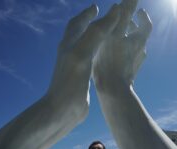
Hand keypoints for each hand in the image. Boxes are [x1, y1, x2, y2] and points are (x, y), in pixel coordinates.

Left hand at [47, 4, 119, 118]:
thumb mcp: (82, 53)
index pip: (77, 23)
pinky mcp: (81, 77)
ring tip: (106, 35)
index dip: (87, 14)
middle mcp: (70, 52)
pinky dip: (98, 53)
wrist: (62, 110)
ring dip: (95, 37)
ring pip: (85, 46)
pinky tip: (104, 58)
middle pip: (79, 32)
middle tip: (102, 17)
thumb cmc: (70, 81)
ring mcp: (75, 66)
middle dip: (90, 23)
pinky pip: (90, 60)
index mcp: (69, 44)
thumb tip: (114, 12)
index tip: (96, 7)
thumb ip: (96, 32)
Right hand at [93, 0, 151, 92]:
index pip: (145, 24)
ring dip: (127, 40)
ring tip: (116, 37)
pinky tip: (112, 55)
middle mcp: (140, 52)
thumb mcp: (115, 33)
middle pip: (139, 37)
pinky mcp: (129, 74)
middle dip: (132, 27)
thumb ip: (123, 15)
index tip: (139, 10)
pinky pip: (128, 60)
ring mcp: (135, 64)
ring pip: (133, 48)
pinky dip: (122, 53)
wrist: (112, 89)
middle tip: (126, 22)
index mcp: (138, 41)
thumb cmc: (110, 61)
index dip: (142, 16)